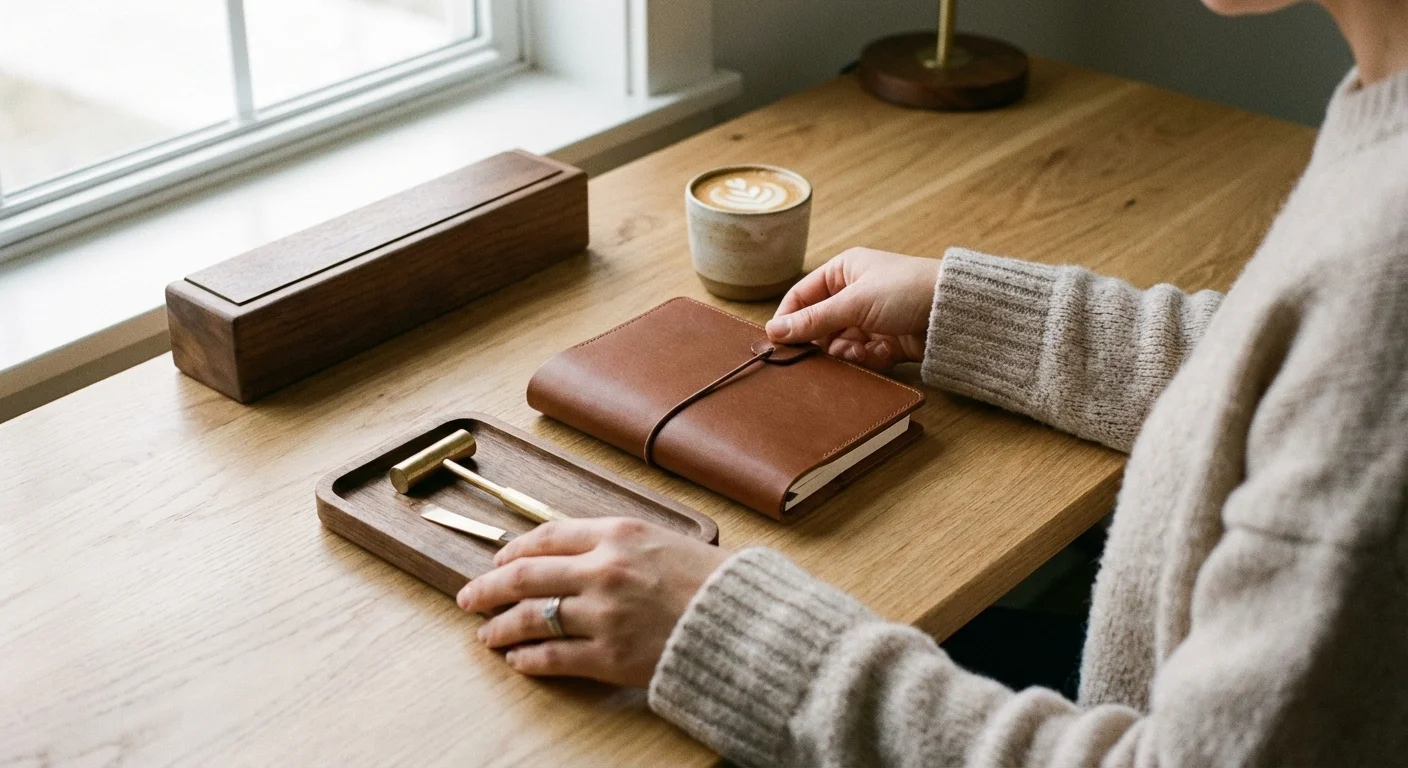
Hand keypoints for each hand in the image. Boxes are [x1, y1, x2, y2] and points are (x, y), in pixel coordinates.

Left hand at [457, 518, 729, 687]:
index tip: (500, 558)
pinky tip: (519, 660)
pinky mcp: (609, 656)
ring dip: (500, 627)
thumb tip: (580, 554)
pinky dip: (529, 659)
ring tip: (487, 635)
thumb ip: (621, 545)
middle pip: (524, 576)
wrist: (748, 626)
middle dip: (488, 587)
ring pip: (529, 618)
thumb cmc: (716, 583)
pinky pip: (553, 657)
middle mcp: (604, 570)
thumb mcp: (668, 542)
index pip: (547, 536)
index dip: (514, 549)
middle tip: (469, 597)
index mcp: (619, 534)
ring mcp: (603, 615)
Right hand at [766, 247, 940, 370]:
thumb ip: (813, 320)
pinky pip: (862, 356)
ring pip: (840, 344)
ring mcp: (871, 319)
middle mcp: (854, 293)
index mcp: (843, 271)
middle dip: (820, 341)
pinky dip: (865, 359)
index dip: (788, 318)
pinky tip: (877, 354)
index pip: (802, 296)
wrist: (954, 310)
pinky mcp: (886, 341)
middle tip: (816, 356)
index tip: (777, 342)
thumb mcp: (853, 303)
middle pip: (819, 324)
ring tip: (858, 351)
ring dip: (845, 352)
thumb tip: (774, 331)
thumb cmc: (905, 290)